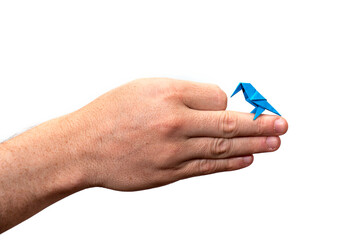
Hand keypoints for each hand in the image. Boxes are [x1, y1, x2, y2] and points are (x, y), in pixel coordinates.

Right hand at [71, 78, 287, 190]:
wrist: (82, 147)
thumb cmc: (110, 114)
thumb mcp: (144, 88)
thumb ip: (182, 95)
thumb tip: (213, 103)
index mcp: (168, 96)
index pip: (216, 97)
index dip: (226, 101)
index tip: (229, 104)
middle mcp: (174, 123)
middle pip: (228, 123)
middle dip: (260, 124)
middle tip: (282, 125)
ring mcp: (173, 152)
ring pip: (222, 147)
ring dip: (253, 145)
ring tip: (274, 143)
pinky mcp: (169, 173)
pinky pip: (207, 167)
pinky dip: (230, 163)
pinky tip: (247, 159)